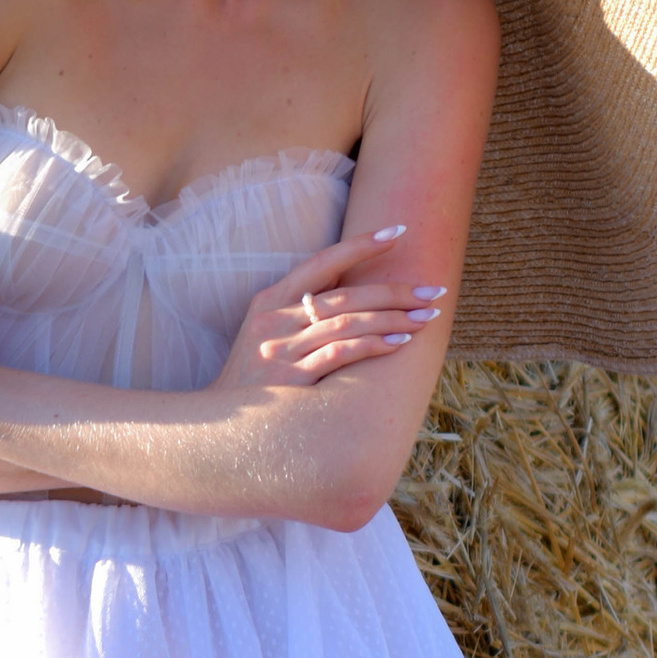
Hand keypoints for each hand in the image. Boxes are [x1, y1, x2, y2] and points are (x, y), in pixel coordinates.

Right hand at [219, 229, 445, 395]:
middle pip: (345, 295)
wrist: (223, 425)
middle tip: (433, 290)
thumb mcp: (265, 331)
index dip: (360, 245)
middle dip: (395, 291)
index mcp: (269, 300)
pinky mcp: (291, 380)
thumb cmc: (254, 377)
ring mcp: (281, 350)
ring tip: (426, 316)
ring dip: (393, 318)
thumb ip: (300, 308)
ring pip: (348, 323)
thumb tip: (349, 282)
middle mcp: (274, 320)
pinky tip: (399, 342)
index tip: (397, 232)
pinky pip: (340, 354)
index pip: (322, 262)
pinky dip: (373, 345)